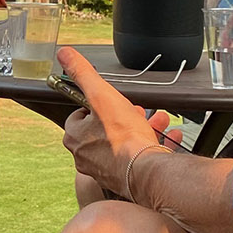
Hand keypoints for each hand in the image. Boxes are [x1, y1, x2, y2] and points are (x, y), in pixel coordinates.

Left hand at [58, 47, 168, 198]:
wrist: (146, 173)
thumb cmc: (123, 138)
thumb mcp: (102, 96)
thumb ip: (83, 74)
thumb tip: (65, 54)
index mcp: (75, 137)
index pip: (79, 115)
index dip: (96, 104)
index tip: (110, 100)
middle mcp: (86, 156)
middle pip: (104, 128)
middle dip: (124, 115)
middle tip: (137, 110)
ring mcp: (105, 169)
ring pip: (123, 142)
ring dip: (142, 128)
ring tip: (158, 120)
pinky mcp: (125, 178)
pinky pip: (138, 157)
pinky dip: (152, 144)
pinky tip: (167, 136)